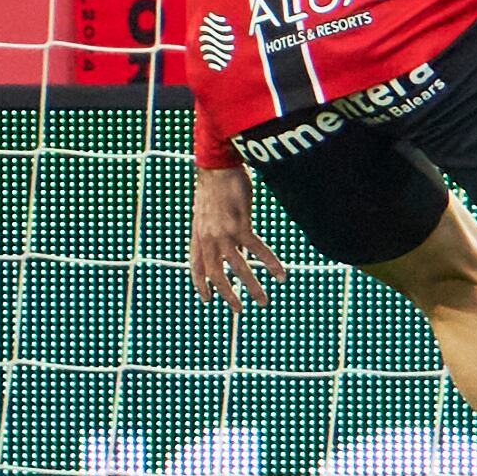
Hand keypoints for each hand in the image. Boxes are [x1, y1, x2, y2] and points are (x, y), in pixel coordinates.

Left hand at [189, 166, 286, 307]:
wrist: (216, 166)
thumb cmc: (214, 183)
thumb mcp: (206, 209)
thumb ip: (212, 227)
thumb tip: (224, 238)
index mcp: (199, 235)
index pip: (196, 266)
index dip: (200, 284)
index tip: (207, 298)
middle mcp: (208, 238)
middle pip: (215, 274)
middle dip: (226, 294)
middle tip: (238, 309)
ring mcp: (223, 233)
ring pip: (238, 268)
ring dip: (251, 287)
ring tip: (263, 301)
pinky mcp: (240, 225)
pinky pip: (257, 250)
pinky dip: (270, 263)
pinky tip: (280, 274)